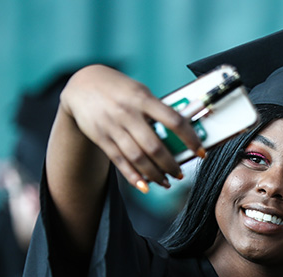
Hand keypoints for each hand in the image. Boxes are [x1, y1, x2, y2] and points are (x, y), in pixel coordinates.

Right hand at [60, 65, 202, 191]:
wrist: (81, 85)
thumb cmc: (119, 89)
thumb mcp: (140, 91)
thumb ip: (158, 109)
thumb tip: (184, 130)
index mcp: (143, 99)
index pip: (174, 121)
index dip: (190, 139)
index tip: (201, 152)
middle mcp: (128, 113)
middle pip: (154, 146)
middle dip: (171, 165)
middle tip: (180, 173)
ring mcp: (113, 127)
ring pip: (137, 158)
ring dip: (155, 174)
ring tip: (167, 182)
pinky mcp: (101, 138)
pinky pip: (120, 161)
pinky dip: (133, 176)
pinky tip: (145, 186)